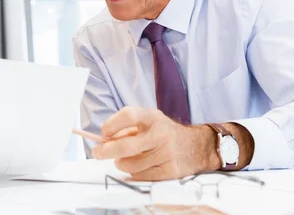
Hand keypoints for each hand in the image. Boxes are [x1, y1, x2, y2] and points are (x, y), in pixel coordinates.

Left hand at [85, 107, 219, 180]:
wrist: (196, 146)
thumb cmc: (163, 132)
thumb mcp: (148, 121)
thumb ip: (127, 128)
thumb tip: (104, 140)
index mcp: (153, 117)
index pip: (128, 116)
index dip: (112, 124)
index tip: (104, 132)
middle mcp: (160, 135)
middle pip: (126, 146)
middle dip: (106, 151)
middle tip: (97, 153)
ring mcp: (166, 154)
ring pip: (130, 165)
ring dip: (122, 163)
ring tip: (125, 159)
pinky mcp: (170, 171)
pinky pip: (141, 176)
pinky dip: (134, 173)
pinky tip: (140, 166)